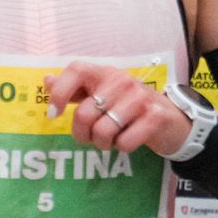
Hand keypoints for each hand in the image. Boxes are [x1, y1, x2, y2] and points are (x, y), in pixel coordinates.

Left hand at [50, 62, 192, 157]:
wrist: (171, 118)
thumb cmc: (129, 107)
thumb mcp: (103, 94)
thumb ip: (75, 89)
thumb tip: (47, 81)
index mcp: (105, 72)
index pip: (76, 70)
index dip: (60, 93)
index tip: (53, 114)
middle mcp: (122, 81)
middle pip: (84, 113)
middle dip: (82, 134)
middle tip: (91, 137)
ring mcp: (140, 98)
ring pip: (103, 131)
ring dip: (103, 143)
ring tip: (112, 138)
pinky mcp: (154, 117)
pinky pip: (124, 143)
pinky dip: (122, 148)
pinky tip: (129, 139)